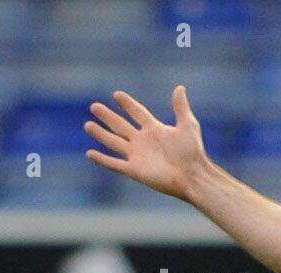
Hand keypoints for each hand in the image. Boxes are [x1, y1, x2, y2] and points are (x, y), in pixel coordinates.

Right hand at [85, 86, 209, 201]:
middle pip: (121, 126)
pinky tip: (89, 153)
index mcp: (155, 130)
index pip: (138, 113)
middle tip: (94, 106)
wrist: (193, 176)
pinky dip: (102, 159)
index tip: (117, 95)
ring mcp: (138, 156)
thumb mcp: (188, 126)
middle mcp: (144, 141)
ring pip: (113, 142)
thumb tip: (180, 87)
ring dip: (100, 134)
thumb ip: (181, 107)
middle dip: (108, 117)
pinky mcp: (134, 170)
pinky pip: (114, 164)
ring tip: (88, 125)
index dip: (128, 104)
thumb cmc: (193, 153)